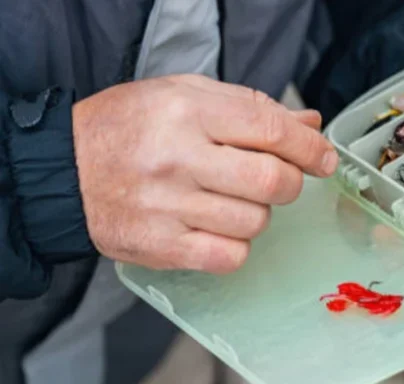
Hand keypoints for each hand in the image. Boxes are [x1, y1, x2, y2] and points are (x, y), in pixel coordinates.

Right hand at [72, 74, 336, 272]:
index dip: (309, 148)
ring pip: (254, 222)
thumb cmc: (131, 126)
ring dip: (259, 214)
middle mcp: (177, 157)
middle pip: (270, 181)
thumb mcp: (186, 95)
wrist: (64, 168)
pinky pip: (228, 257)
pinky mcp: (159, 246)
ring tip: (232, 200)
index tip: (323, 159)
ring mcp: (167, 206)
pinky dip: (237, 246)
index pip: (269, 128)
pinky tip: (219, 228)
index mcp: (188, 111)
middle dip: (289, 183)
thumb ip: (250, 107)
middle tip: (278, 180)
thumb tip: (309, 127)